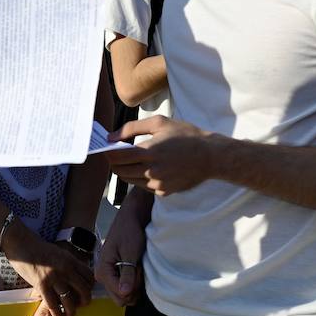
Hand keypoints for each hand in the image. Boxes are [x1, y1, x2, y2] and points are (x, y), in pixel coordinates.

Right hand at [2, 223, 93, 315]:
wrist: (22, 243)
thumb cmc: (39, 248)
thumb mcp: (60, 253)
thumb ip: (69, 264)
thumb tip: (76, 276)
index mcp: (71, 260)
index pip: (89, 276)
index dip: (90, 287)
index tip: (87, 291)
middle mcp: (65, 268)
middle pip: (83, 289)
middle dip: (85, 300)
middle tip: (83, 305)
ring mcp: (54, 277)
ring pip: (69, 299)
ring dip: (71, 311)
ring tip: (70, 315)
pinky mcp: (41, 284)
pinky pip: (52, 303)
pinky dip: (56, 313)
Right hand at [93, 195, 149, 306]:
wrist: (131, 219)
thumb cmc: (130, 232)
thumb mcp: (131, 252)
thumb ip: (127, 273)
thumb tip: (125, 294)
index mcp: (102, 271)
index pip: (119, 295)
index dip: (133, 287)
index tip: (137, 269)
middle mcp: (103, 276)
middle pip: (121, 298)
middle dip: (134, 288)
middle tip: (138, 269)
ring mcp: (109, 276)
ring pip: (125, 295)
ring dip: (135, 285)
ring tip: (138, 266)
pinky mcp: (116, 275)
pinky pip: (127, 288)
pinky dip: (135, 281)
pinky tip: (137, 268)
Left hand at [104, 116, 218, 195]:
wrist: (210, 156)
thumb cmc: (185, 135)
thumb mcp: (159, 123)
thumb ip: (131, 128)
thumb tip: (111, 137)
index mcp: (149, 152)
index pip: (116, 157)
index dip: (107, 153)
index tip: (105, 148)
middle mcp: (151, 171)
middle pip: (120, 170)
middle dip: (114, 162)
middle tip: (116, 154)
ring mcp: (157, 184)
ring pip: (130, 180)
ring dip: (126, 170)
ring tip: (132, 160)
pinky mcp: (163, 192)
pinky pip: (143, 186)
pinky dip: (140, 177)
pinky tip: (149, 167)